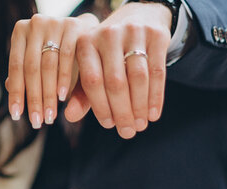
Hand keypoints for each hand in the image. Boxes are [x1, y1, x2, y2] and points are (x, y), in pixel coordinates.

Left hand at [6, 13, 99, 127]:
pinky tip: (61, 97)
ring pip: (48, 65)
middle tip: (36, 121)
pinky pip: (66, 57)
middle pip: (31, 68)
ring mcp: (54, 23)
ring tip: (49, 116)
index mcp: (20, 31)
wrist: (86, 32)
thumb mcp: (40, 62)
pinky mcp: (73, 26)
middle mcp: (35, 24)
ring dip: (48, 94)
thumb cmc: (58, 53)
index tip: (16, 115)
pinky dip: (63, 79)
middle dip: (33, 99)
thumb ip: (26, 74)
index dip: (16, 93)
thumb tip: (7, 87)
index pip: (15, 67)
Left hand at [68, 2, 172, 138]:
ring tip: (140, 126)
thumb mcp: (92, 67)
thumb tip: (69, 117)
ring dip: (140, 106)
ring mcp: (134, 32)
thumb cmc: (109, 53)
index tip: (109, 125)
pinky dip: (155, 96)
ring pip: (138, 77)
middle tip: (127, 132)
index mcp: (86, 42)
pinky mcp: (157, 35)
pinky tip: (153, 114)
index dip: (100, 106)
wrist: (138, 17)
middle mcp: (108, 34)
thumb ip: (81, 93)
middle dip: (122, 111)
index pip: (92, 81)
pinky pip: (157, 71)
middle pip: (116, 81)